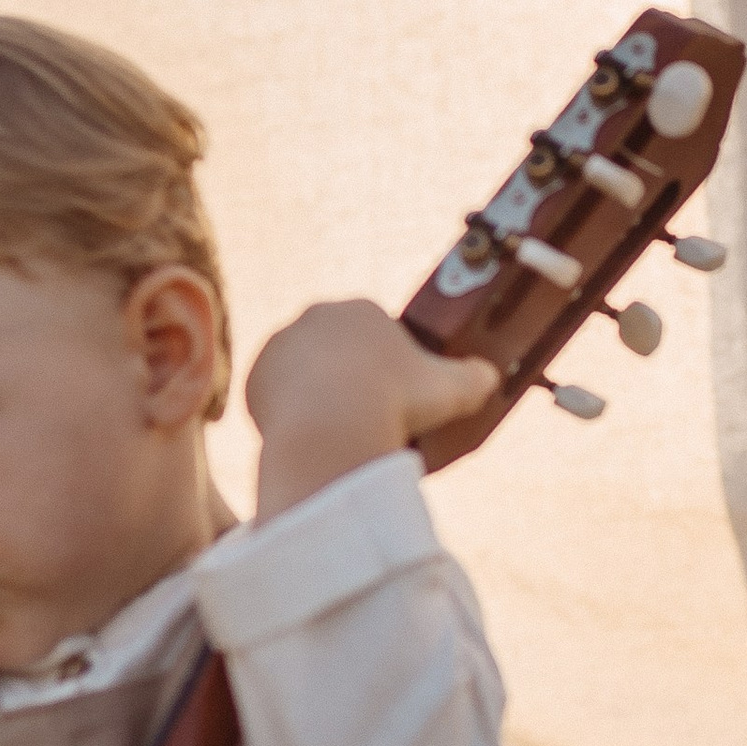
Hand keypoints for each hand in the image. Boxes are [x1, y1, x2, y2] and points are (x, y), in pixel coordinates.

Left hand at [246, 300, 498, 518]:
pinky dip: (289, 415)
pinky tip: (308, 435)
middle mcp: (317, 316)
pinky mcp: (256, 375)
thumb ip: (476, 377)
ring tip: (336, 431)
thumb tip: (490, 376)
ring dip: (316, 396)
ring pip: (304, 373)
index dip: (388, 370)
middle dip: (350, 379)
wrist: (332, 424)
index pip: (376, 336)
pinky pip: (275, 396)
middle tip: (366, 417)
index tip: (394, 400)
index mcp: (362, 309)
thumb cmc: (396, 401)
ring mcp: (282, 345)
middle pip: (337, 352)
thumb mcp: (453, 388)